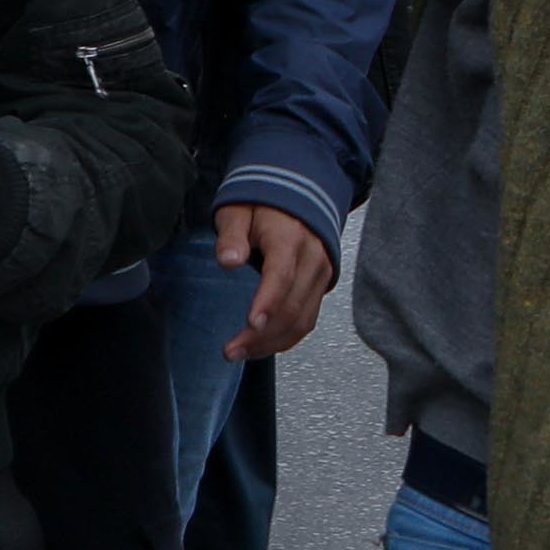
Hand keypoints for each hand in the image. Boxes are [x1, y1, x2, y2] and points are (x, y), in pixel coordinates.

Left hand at [215, 202, 337, 360]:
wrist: (297, 195)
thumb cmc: (260, 204)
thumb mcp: (236, 211)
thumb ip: (231, 236)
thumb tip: (228, 261)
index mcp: (289, 239)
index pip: (282, 275)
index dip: (268, 302)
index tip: (252, 324)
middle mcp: (312, 260)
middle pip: (293, 305)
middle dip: (263, 335)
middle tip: (231, 351)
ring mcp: (321, 275)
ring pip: (304, 319)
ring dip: (274, 342)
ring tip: (242, 354)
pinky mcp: (321, 286)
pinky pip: (309, 318)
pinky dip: (288, 337)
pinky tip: (264, 346)